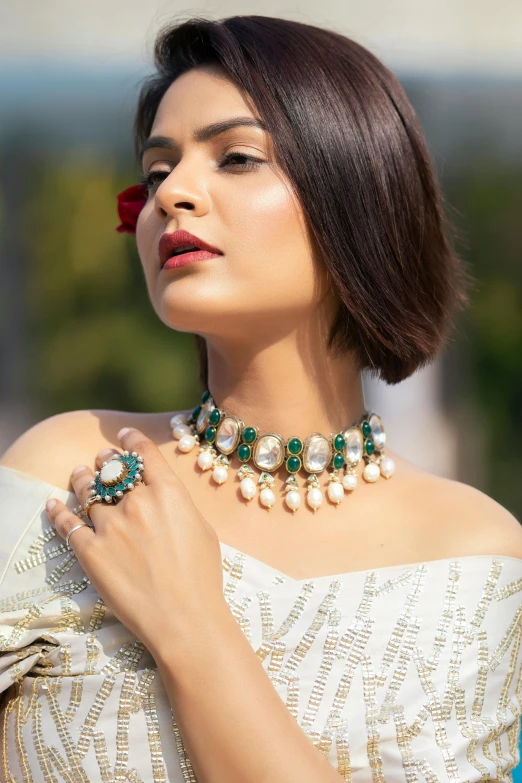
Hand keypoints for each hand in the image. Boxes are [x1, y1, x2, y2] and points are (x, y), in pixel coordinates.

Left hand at [44, 426, 224, 655]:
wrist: (184, 618)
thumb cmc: (202, 578)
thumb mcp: (202, 530)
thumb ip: (179, 506)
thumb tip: (165, 497)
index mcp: (169, 493)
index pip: (144, 454)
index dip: (132, 440)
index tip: (124, 436)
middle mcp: (138, 502)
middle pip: (114, 469)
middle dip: (108, 460)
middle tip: (103, 459)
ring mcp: (111, 526)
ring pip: (88, 491)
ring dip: (83, 478)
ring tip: (80, 474)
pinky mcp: (90, 551)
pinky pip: (68, 523)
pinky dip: (58, 511)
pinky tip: (54, 503)